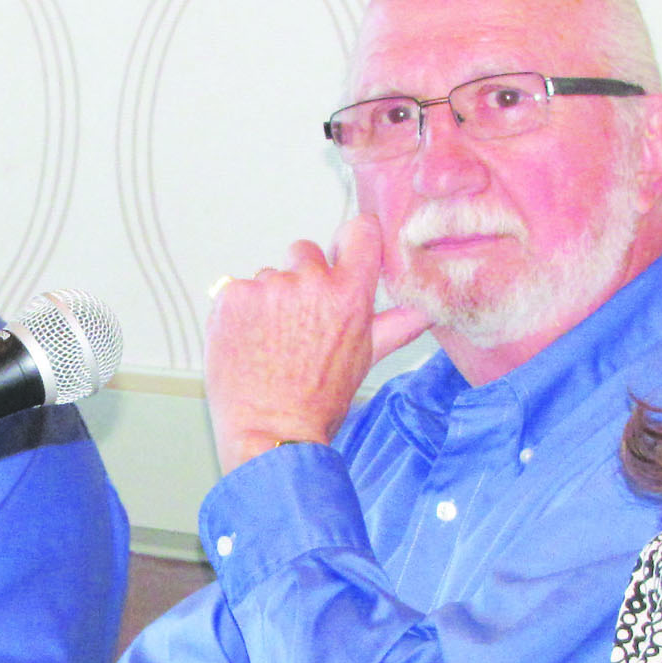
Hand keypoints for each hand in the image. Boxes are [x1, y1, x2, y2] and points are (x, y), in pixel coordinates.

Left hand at [203, 215, 429, 472]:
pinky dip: (240, 311)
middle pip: (305, 252)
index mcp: (349, 294)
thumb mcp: (364, 359)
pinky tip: (248, 341)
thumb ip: (397, 325)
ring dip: (270, 300)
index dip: (351, 241)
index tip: (343, 255)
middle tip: (299, 325)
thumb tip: (428, 309)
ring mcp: (267, 287)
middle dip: (303, 280)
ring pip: (270, 275)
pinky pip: (238, 289)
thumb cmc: (318, 401)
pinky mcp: (232, 296)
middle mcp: (310, 283)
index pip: (360, 231)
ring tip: (272, 342)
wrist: (269, 431)